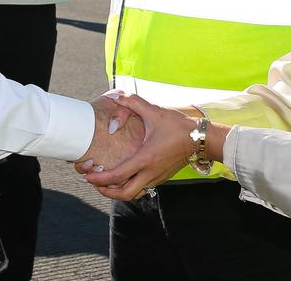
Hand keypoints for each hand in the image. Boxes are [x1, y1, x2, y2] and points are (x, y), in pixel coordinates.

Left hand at [83, 93, 198, 200]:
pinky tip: (124, 177)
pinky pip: (143, 189)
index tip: (88, 176)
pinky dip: (130, 187)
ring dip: (118, 192)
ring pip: (134, 194)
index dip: (100, 179)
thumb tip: (118, 96)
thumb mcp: (155, 112)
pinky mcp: (162, 178)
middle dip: (106, 192)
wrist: (201, 138)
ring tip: (107, 183)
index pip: (118, 176)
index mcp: (146, 158)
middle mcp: (151, 173)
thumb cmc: (179, 126)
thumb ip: (134, 103)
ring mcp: (157, 178)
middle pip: (124, 194)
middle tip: (95, 183)